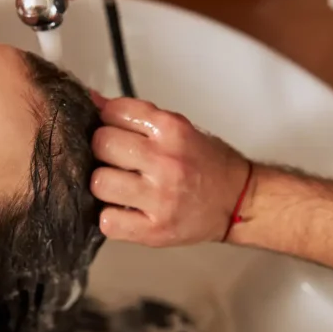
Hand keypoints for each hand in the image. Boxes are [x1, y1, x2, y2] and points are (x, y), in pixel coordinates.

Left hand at [89, 94, 250, 246]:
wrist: (238, 202)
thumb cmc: (206, 163)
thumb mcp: (178, 128)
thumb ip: (136, 116)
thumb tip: (94, 101)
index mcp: (172, 130)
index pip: (114, 112)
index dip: (108, 121)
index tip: (115, 131)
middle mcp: (166, 161)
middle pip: (102, 145)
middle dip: (103, 151)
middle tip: (116, 161)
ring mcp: (160, 198)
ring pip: (99, 183)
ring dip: (105, 185)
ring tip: (121, 187)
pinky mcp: (155, 230)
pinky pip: (108, 221)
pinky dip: (111, 217)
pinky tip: (125, 210)